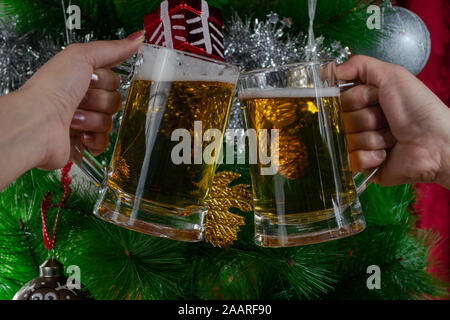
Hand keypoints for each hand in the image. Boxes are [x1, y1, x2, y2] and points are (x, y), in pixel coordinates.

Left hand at [20, 30, 144, 169]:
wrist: (38, 122)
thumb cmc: (52, 89)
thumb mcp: (82, 56)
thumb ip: (111, 49)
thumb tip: (137, 39)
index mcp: (81, 79)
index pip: (114, 80)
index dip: (106, 80)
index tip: (92, 78)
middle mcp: (81, 100)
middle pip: (114, 102)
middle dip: (99, 101)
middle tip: (80, 98)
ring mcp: (82, 122)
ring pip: (109, 122)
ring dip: (92, 119)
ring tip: (73, 116)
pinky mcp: (82, 142)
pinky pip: (104, 142)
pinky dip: (94, 138)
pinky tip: (80, 133)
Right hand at [337, 55, 449, 187]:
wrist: (437, 142)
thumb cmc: (419, 108)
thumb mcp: (393, 75)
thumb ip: (359, 65)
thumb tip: (328, 70)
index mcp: (364, 101)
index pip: (338, 99)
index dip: (355, 99)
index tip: (372, 98)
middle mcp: (360, 122)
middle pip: (341, 120)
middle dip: (366, 118)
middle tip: (387, 118)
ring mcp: (360, 144)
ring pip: (347, 140)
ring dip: (372, 137)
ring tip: (392, 137)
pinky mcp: (363, 165)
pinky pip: (352, 159)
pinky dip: (370, 155)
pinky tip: (386, 153)